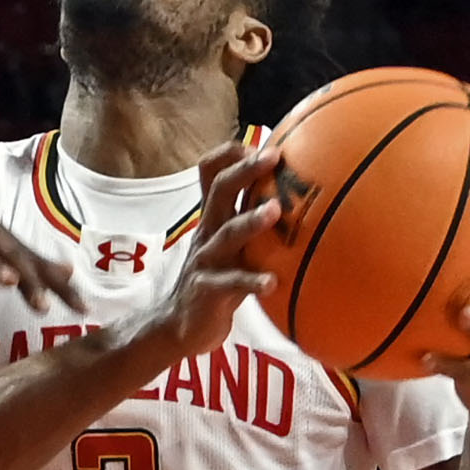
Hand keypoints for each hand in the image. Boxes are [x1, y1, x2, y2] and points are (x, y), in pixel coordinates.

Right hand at [128, 143, 279, 359]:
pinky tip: (273, 283)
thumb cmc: (215, 282)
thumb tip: (291, 200)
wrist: (178, 326)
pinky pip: (233, 284)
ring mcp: (207, 261)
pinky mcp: (209, 291)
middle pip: (221, 190)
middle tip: (273, 156)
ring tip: (275, 211)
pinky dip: (253, 282)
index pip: (212, 172)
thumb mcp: (227, 246)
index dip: (230, 153)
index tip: (262, 142)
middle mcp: (209, 232)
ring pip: (228, 234)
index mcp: (213, 218)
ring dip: (251, 221)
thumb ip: (248, 222)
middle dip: (246, 170)